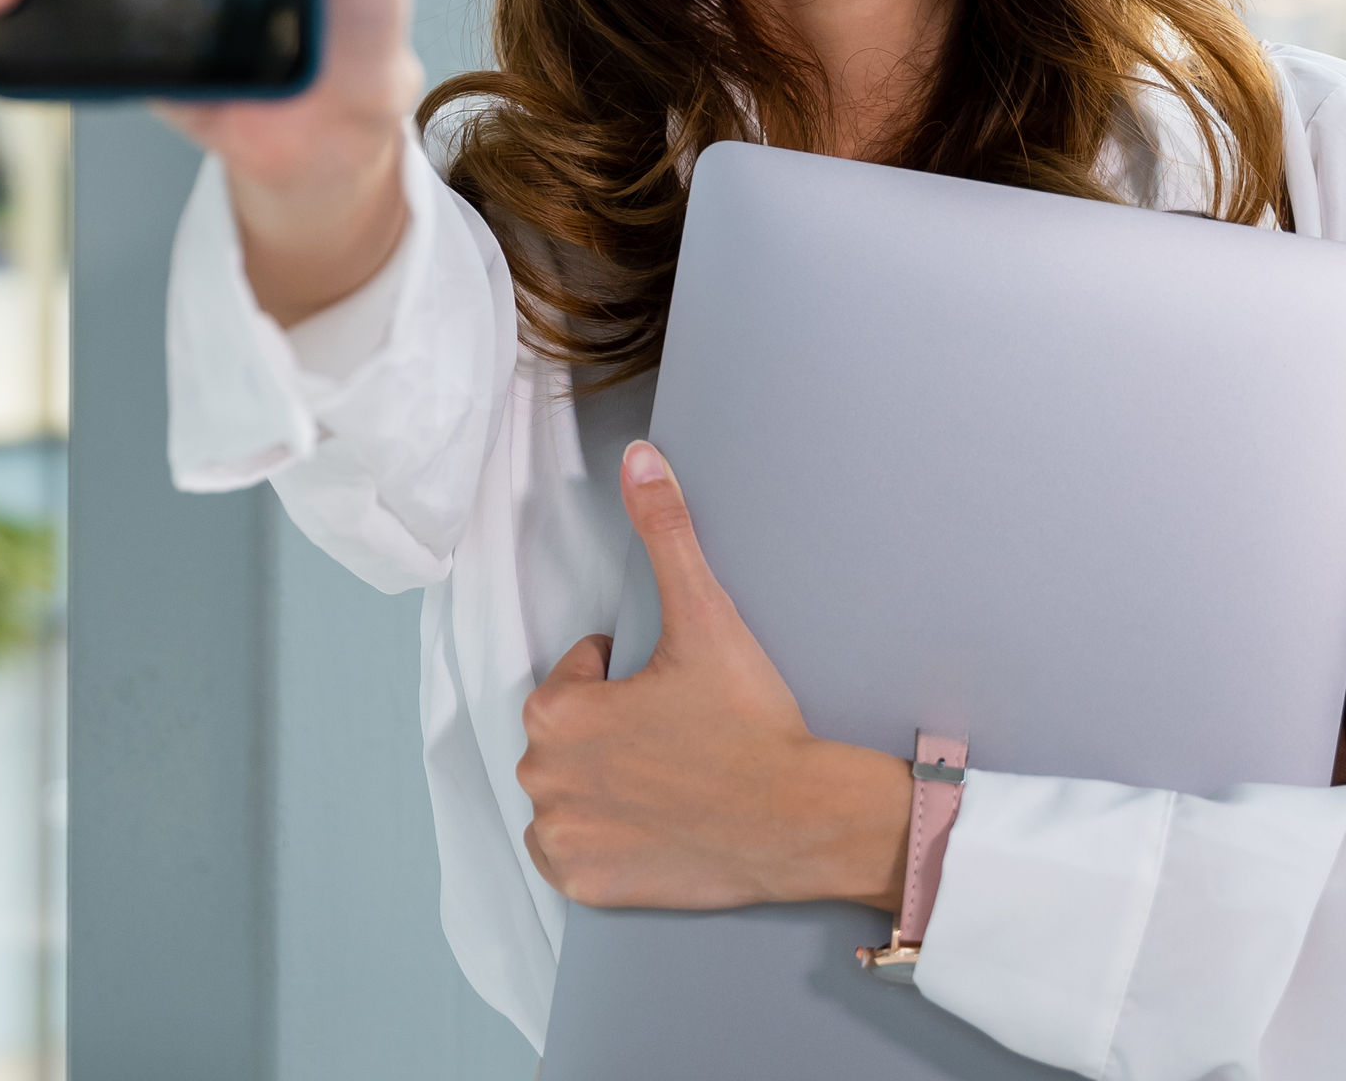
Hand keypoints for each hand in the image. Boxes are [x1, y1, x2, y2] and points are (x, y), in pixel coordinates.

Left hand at [517, 441, 912, 911]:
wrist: (802, 818)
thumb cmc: (752, 722)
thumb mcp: (706, 616)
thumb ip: (666, 531)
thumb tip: (640, 458)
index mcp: (557, 713)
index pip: (578, 675)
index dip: (628, 677)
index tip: (674, 692)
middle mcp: (542, 779)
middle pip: (568, 735)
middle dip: (612, 730)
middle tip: (678, 736)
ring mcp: (564, 839)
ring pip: (566, 791)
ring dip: (601, 781)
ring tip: (670, 778)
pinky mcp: (587, 886)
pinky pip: (569, 854)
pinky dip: (598, 841)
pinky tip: (649, 823)